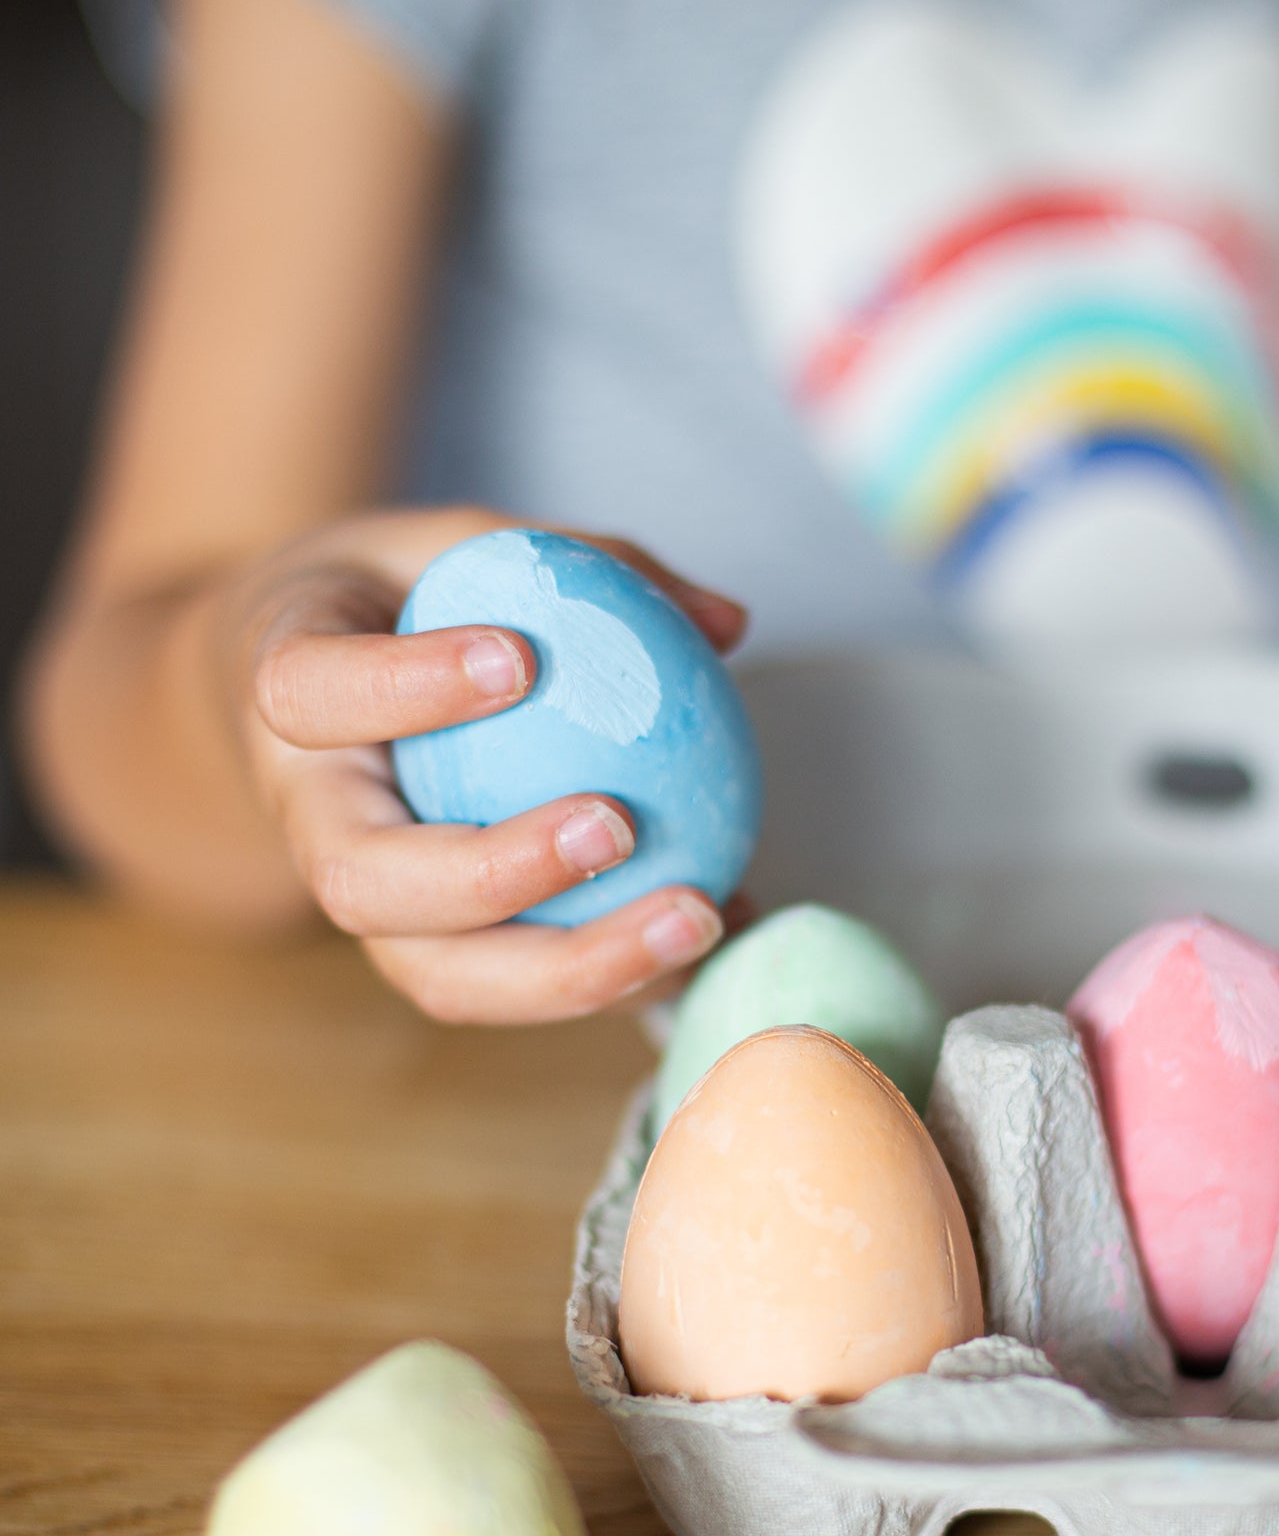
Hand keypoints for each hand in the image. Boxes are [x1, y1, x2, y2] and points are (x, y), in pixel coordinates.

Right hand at [232, 505, 749, 1024]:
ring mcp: (375, 910)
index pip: (311, 696)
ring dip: (578, 967)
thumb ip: (583, 562)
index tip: (519, 661)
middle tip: (617, 827)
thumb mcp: (467, 546)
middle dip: (495, 875)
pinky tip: (730, 923)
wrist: (325, 703)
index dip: (402, 688)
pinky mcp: (443, 956)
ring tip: (699, 915)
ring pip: (445, 976)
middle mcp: (312, 825)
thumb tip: (727, 621)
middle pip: (364, 888)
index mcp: (291, 697)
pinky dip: (633, 977)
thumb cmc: (406, 605)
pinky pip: (526, 989)